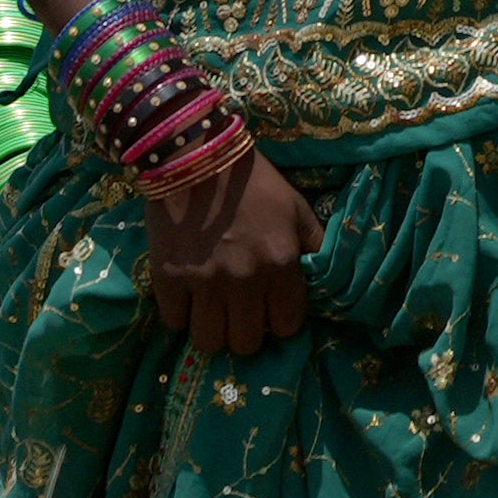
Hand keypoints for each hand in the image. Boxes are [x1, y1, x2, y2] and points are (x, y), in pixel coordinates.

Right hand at [144, 146, 322, 356]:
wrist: (195, 154)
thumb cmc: (251, 181)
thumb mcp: (295, 207)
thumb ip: (315, 244)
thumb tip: (329, 277)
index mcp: (281, 263)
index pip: (287, 327)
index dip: (280, 320)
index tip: (270, 308)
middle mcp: (245, 280)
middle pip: (247, 343)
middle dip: (246, 331)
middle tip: (240, 312)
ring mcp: (204, 282)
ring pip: (210, 342)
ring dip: (213, 330)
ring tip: (212, 311)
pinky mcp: (168, 278)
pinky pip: (175, 322)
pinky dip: (181, 314)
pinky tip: (187, 296)